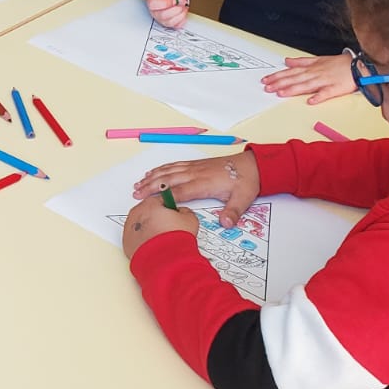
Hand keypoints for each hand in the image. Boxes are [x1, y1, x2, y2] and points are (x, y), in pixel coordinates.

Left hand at [121, 194, 198, 259]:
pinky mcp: (126, 243)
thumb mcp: (189, 218)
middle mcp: (136, 215)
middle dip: (156, 219)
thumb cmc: (175, 239)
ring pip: (140, 226)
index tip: (172, 214)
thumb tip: (181, 212)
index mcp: (149, 205)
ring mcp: (129, 229)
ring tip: (161, 238)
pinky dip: (142, 241)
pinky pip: (135, 238)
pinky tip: (153, 245)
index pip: (159, 201)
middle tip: (168, 228)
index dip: (168, 208)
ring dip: (148, 229)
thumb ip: (183, 211)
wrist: (166, 260)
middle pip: (147, 213)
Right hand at [130, 150, 260, 228]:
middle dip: (150, 186)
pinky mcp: (194, 164)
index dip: (164, 196)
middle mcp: (196, 173)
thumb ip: (233, 212)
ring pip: (168, 171)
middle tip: (135, 194)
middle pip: (168, 179)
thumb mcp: (244, 199)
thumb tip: (226, 224)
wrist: (252, 164)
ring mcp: (194, 167)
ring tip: (138, 184)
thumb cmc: (246, 181)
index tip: (150, 202)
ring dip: (152, 177)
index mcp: (205, 183)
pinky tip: (152, 173)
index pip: (180, 191)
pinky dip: (160, 169)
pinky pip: (173, 165)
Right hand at [146, 0, 189, 28]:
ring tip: (184, 6)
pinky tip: (183, 11)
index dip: (165, 3)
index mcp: (152, 0)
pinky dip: (182, 19)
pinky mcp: (169, 23)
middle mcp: (155, 11)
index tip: (175, 0)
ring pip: (169, 22)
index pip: (153, 5)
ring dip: (180, 14)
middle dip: (175, 10)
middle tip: (182, 3)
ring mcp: (162, 18)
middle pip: (162, 16)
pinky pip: (176, 25)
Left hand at [261, 53, 356, 103]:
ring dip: (294, 89)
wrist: (359, 66)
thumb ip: (302, 61)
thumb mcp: (319, 59)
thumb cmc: (339, 64)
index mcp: (312, 67)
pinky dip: (319, 97)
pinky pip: (326, 93)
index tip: (266, 80)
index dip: (278, 76)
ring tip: (281, 93)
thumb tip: (287, 61)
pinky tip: (310, 101)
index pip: (291, 72)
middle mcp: (316, 74)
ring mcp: (325, 81)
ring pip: (307, 85)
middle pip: (295, 78)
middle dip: (280, 83)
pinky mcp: (335, 89)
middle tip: (267, 88)